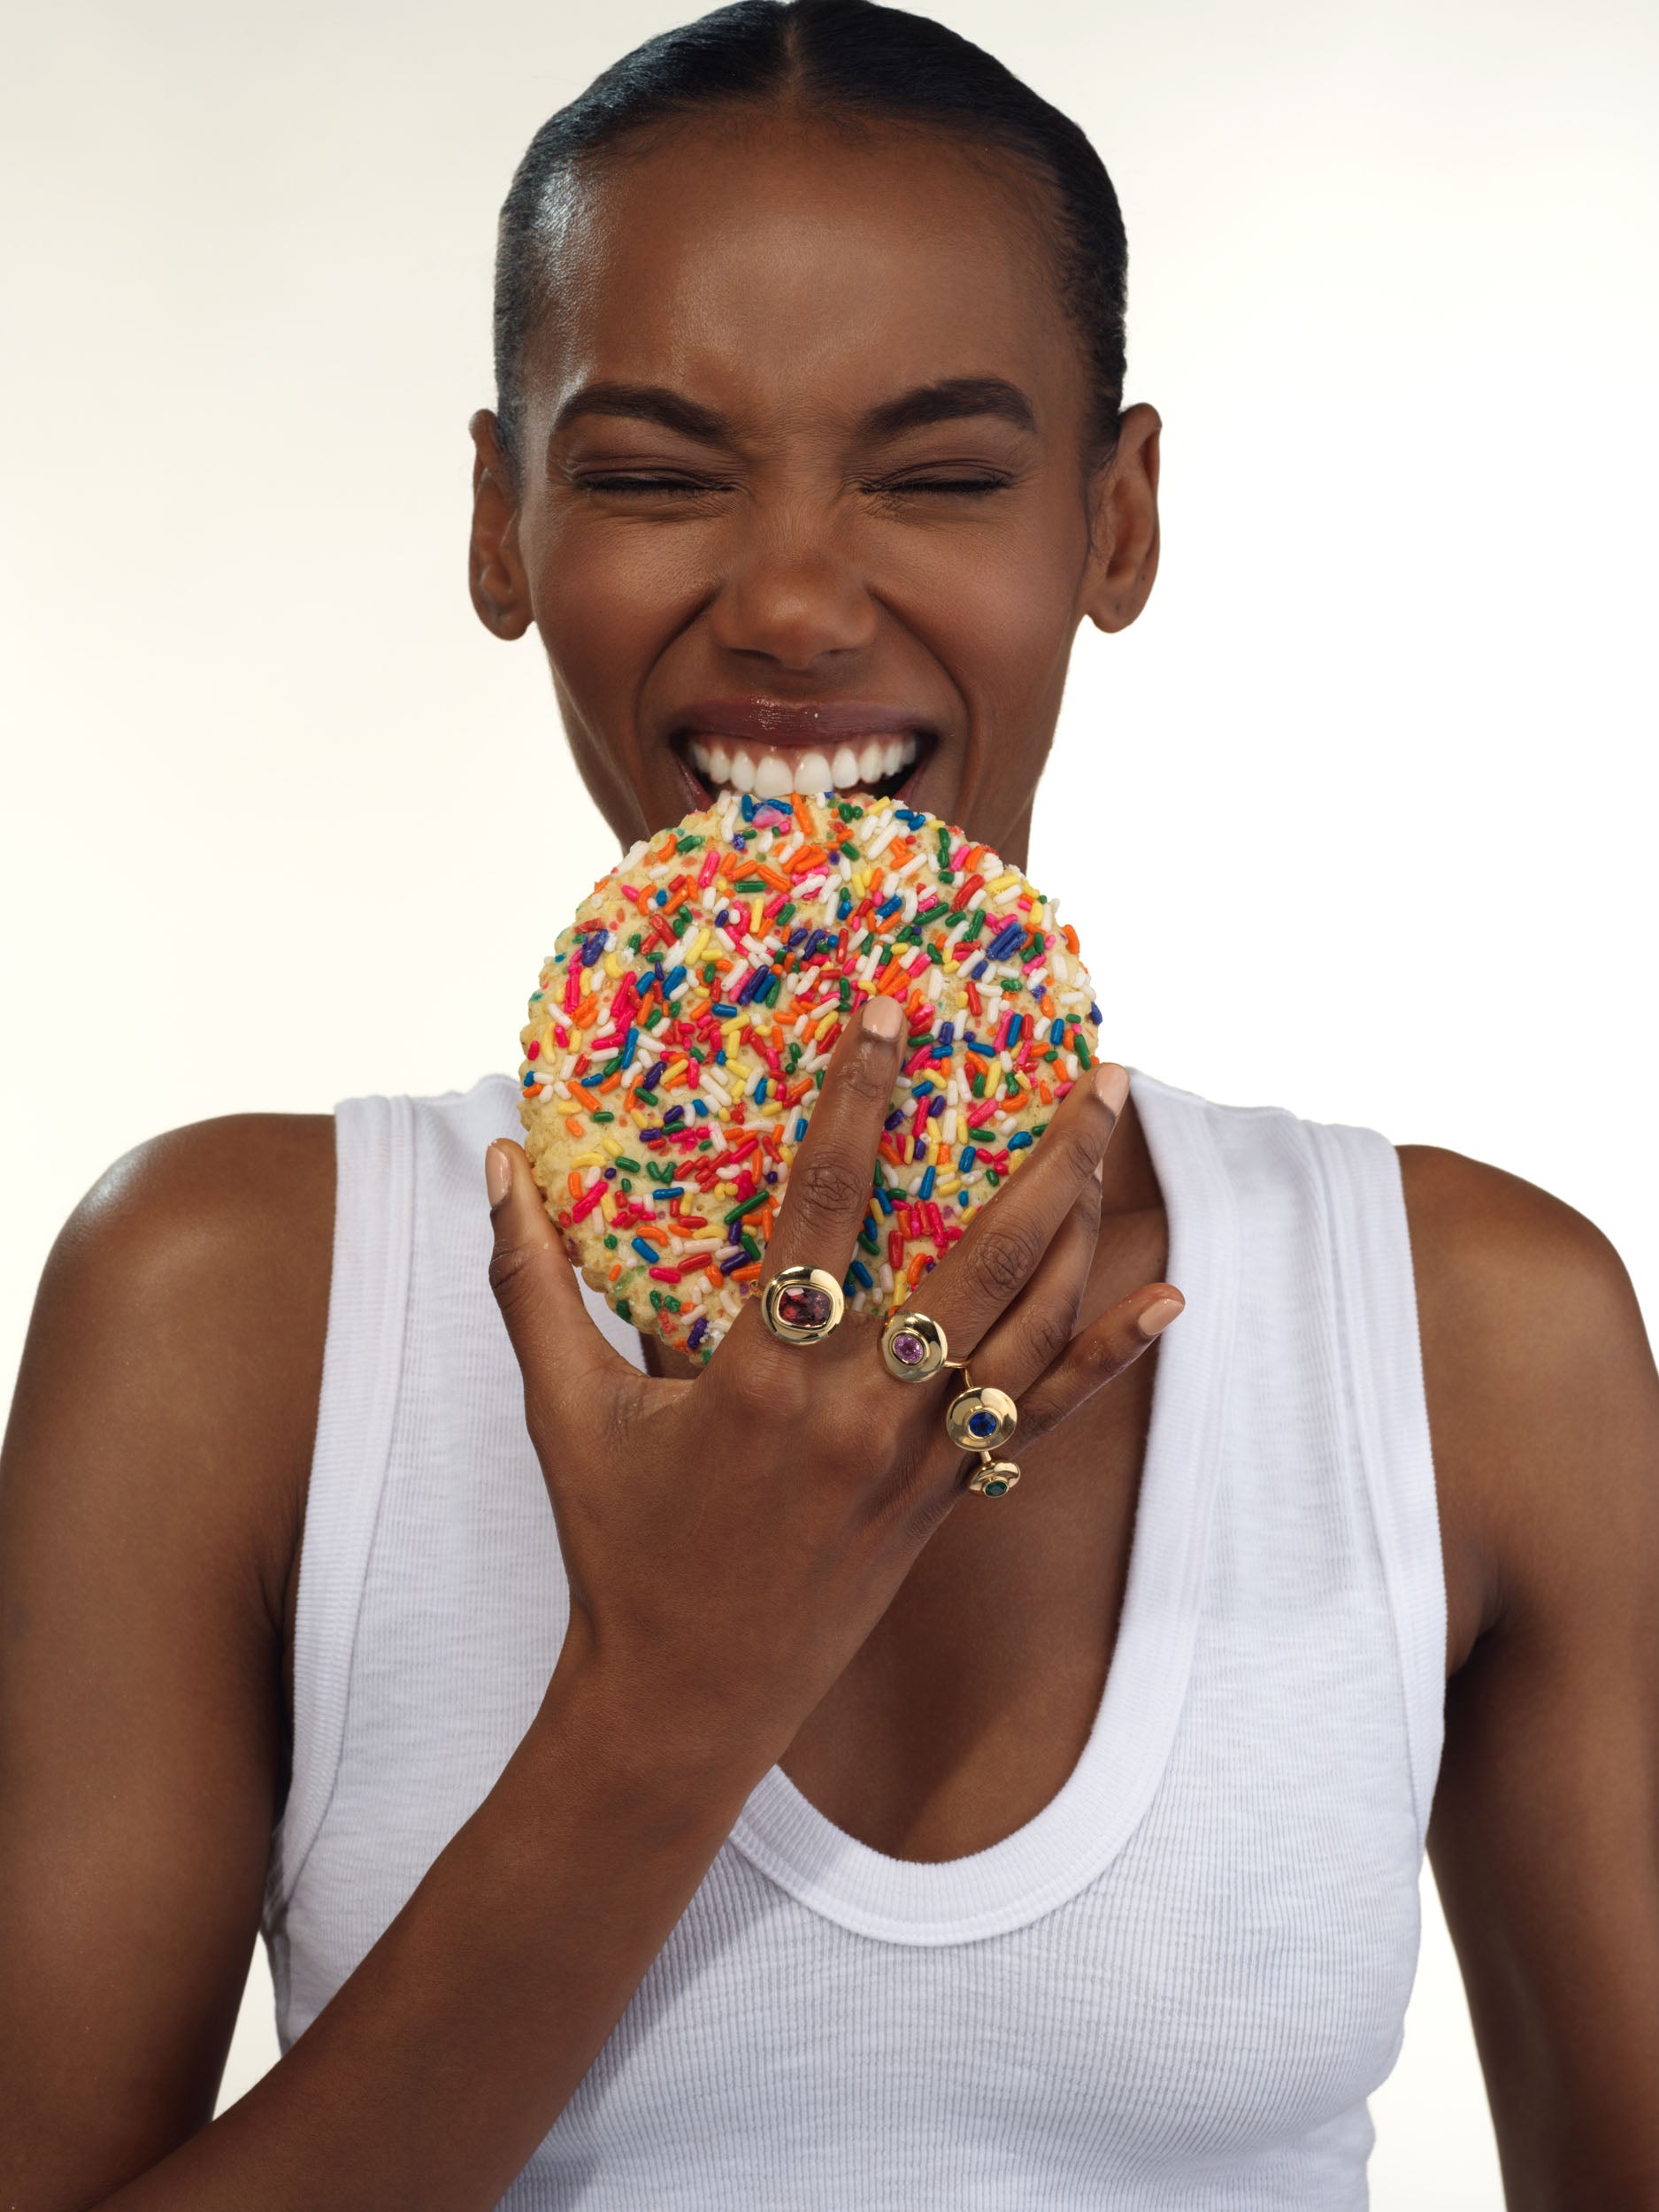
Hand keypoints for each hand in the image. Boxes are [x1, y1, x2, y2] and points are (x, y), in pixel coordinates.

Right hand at [485, 998, 1180, 1773]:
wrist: (684, 1705)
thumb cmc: (619, 1551)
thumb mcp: (563, 1414)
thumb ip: (530, 1284)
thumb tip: (496, 1160)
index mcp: (761, 1379)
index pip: (821, 1206)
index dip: (860, 1096)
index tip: (894, 1008)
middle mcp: (859, 1412)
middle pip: (983, 1258)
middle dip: (1053, 1156)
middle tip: (1099, 1068)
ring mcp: (920, 1461)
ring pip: (1032, 1325)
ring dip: (1085, 1225)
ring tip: (1115, 1133)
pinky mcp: (951, 1500)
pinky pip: (1049, 1415)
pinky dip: (1115, 1354)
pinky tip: (1171, 1295)